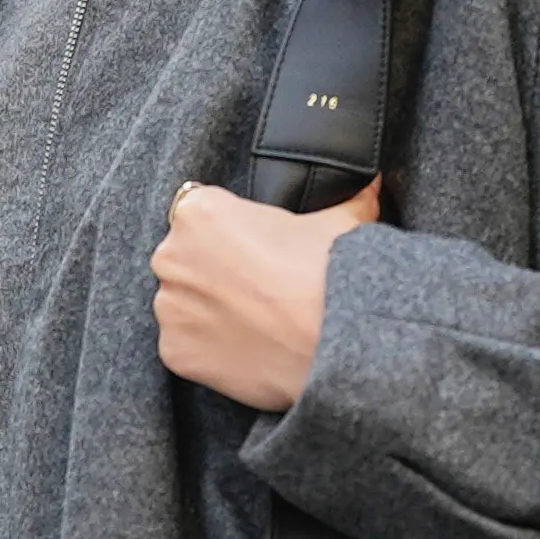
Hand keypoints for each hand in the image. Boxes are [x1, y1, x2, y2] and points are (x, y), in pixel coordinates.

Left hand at [152, 180, 378, 415]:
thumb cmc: (330, 276)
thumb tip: (370, 187)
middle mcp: (171, 255)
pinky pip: (184, 346)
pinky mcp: (173, 351)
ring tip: (256, 322)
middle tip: (260, 289)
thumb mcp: (342, 224)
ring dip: (208, 311)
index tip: (258, 251)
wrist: (333, 347)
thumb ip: (348, 200)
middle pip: (186, 259)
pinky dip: (208, 349)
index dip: (232, 234)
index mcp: (200, 211)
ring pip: (183, 304)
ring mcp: (169, 307)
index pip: (202, 214)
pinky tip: (245, 348)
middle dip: (215, 271)